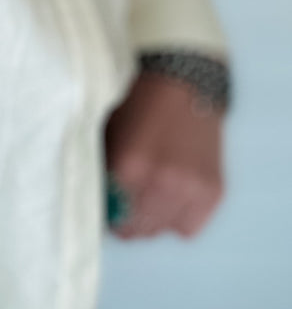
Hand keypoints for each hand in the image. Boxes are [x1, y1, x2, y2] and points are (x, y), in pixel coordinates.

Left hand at [104, 70, 224, 238]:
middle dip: (125, 217)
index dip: (104, 211)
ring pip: (161, 230)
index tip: (103, 205)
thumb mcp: (108, 128)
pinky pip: (188, 227)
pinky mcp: (213, 192)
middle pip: (135, 229)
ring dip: (151, 218)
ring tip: (147, 193)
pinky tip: (171, 194)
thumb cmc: (138, 99)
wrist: (183, 78)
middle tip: (122, 201)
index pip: (109, 214)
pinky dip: (178, 217)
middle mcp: (162, 183)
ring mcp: (191, 190)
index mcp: (130, 166)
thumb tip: (94, 197)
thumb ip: (101, 165)